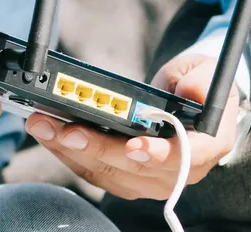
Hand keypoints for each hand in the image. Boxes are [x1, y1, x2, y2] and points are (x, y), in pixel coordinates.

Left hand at [24, 54, 239, 199]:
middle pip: (133, 168)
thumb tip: (187, 91)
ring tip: (42, 125)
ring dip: (70, 151)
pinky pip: (92, 170)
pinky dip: (67, 152)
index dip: (158, 155)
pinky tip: (47, 132)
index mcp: (206, 147)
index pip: (184, 159)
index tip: (133, 145)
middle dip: (96, 148)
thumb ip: (200, 81)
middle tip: (65, 129)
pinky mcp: (124, 178)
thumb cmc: (198, 86)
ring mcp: (149, 180)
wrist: (190, 103)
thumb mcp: (207, 71)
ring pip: (106, 172)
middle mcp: (178, 172)